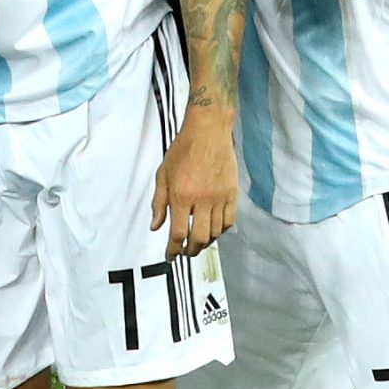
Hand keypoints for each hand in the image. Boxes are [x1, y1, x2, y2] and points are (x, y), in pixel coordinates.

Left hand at [152, 108, 236, 257]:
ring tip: (197, 242)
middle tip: (185, 252)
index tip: (171, 256)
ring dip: (205, 242)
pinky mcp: (232, 193)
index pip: (177, 233)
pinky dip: (220, 230)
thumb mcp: (162, 175)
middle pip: (199, 238)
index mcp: (181, 195)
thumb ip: (158, 203)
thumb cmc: (182, 150)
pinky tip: (213, 229)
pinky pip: (229, 221)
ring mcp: (219, 197)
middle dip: (190, 251)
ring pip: (215, 232)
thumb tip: (155, 227)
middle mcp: (201, 200)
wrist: (208, 131)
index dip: (173, 250)